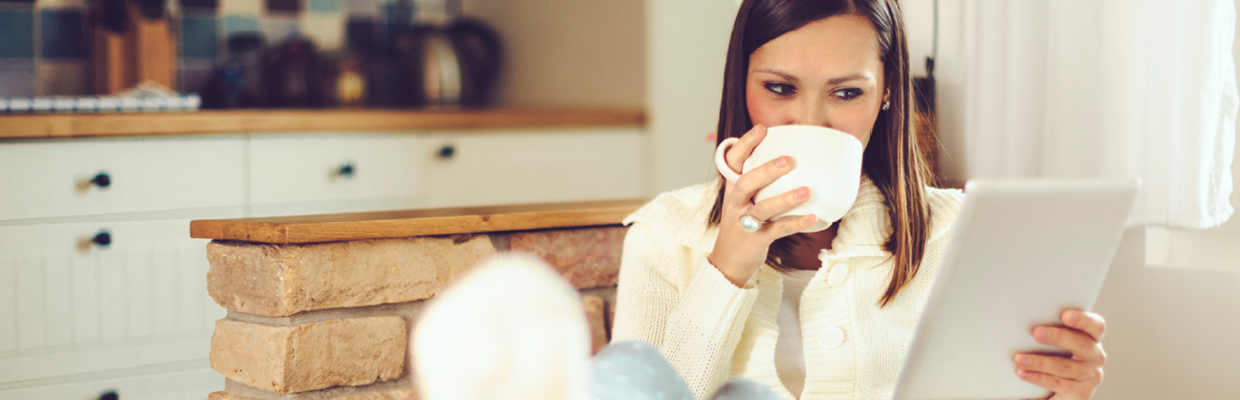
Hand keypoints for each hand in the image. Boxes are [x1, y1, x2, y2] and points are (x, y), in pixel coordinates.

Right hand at [707, 124, 818, 286]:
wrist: (728, 261)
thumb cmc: (742, 224)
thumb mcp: (743, 200)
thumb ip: (759, 182)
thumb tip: (792, 158)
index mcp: (733, 189)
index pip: (733, 161)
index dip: (745, 144)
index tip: (762, 129)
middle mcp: (735, 204)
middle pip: (745, 183)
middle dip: (765, 171)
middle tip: (787, 160)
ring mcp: (744, 222)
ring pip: (762, 208)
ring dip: (784, 199)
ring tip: (806, 191)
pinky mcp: (755, 240)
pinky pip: (777, 230)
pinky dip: (795, 223)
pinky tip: (813, 217)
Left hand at [1015, 309, 1106, 399]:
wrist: (1051, 390)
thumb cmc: (1050, 356)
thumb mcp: (1052, 342)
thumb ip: (1048, 330)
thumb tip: (1023, 316)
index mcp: (1091, 338)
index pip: (1095, 326)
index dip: (1083, 319)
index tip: (1066, 315)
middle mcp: (1095, 356)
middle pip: (1081, 344)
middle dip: (1058, 337)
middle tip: (1037, 333)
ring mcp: (1090, 376)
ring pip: (1065, 366)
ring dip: (1040, 362)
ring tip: (1019, 359)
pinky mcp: (1081, 393)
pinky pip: (1058, 384)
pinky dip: (1038, 378)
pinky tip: (1022, 373)